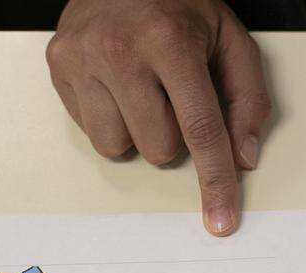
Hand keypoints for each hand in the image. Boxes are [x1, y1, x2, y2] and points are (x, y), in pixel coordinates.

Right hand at [47, 0, 270, 235]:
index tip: (221, 219)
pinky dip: (110, 117)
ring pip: (119, 147)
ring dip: (138, 130)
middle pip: (159, 148)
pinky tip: (117, 82)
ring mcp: (82, 59)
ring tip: (141, 88)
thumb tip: (243, 157)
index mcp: (171, 41)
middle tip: (172, 94)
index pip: (200, 130)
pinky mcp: (58, 66)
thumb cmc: (179, 4)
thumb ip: (247, 98)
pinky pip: (91, 131)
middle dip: (174, 133)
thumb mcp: (230, 38)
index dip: (215, 180)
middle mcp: (121, 51)